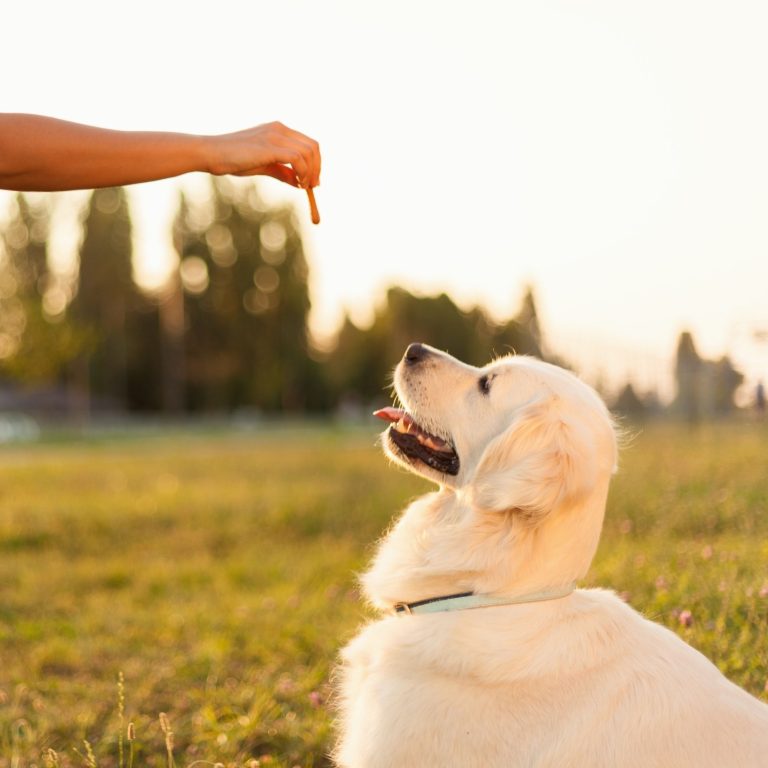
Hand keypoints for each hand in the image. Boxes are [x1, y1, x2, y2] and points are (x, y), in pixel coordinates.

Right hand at [203, 121, 320, 188]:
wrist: (212, 154)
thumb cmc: (233, 160)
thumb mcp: (262, 166)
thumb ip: (282, 171)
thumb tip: (299, 183)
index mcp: (278, 129)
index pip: (308, 143)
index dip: (315, 163)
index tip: (313, 181)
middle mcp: (279, 129)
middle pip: (313, 147)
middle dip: (317, 168)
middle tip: (312, 186)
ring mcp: (275, 135)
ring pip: (308, 152)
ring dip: (310, 173)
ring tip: (302, 186)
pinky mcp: (270, 146)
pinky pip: (297, 159)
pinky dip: (302, 173)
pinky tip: (297, 183)